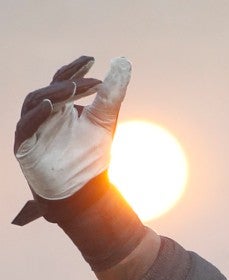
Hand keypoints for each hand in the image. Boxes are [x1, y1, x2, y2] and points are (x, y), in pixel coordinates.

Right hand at [14, 56, 131, 200]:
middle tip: (87, 79)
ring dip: (54, 95)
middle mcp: (44, 114)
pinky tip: (51, 106)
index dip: (75, 70)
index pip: (63, 81)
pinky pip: (26, 126)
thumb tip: (123, 62)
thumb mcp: (105, 120)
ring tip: (72, 88)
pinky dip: (37, 115)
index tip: (91, 60)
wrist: (83, 188)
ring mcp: (32, 129)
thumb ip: (112, 93)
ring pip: (35, 103)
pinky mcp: (24, 146)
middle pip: (50, 91)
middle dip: (68, 83)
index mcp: (61, 106)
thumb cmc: (90, 154)